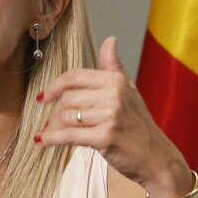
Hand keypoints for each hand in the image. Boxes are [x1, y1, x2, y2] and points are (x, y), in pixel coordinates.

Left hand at [34, 37, 192, 197]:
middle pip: (67, 97)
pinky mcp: (105, 137)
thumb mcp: (129, 91)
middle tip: (51, 122)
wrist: (155, 156)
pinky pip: (69, 135)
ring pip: (66, 116)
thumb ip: (114, 67)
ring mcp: (110, 116)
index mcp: (116, 81)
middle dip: (54, 111)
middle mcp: (114, 95)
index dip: (54, 86)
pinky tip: (42, 141)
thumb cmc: (139, 125)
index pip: (75, 76)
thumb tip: (110, 40)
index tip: (43, 97)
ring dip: (52, 127)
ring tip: (50, 133)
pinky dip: (52, 139)